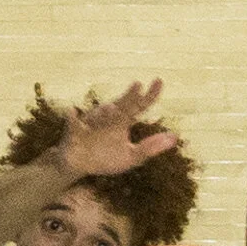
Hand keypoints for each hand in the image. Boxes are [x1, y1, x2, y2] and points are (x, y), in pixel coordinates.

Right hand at [57, 80, 177, 180]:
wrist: (78, 165)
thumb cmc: (106, 158)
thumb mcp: (131, 156)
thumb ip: (150, 147)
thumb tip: (174, 137)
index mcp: (122, 121)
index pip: (138, 106)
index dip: (149, 95)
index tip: (159, 80)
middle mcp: (107, 117)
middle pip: (120, 106)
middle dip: (127, 97)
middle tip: (138, 85)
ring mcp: (90, 124)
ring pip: (98, 115)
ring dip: (104, 112)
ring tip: (112, 108)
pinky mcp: (73, 133)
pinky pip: (71, 125)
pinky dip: (71, 119)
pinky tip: (72, 112)